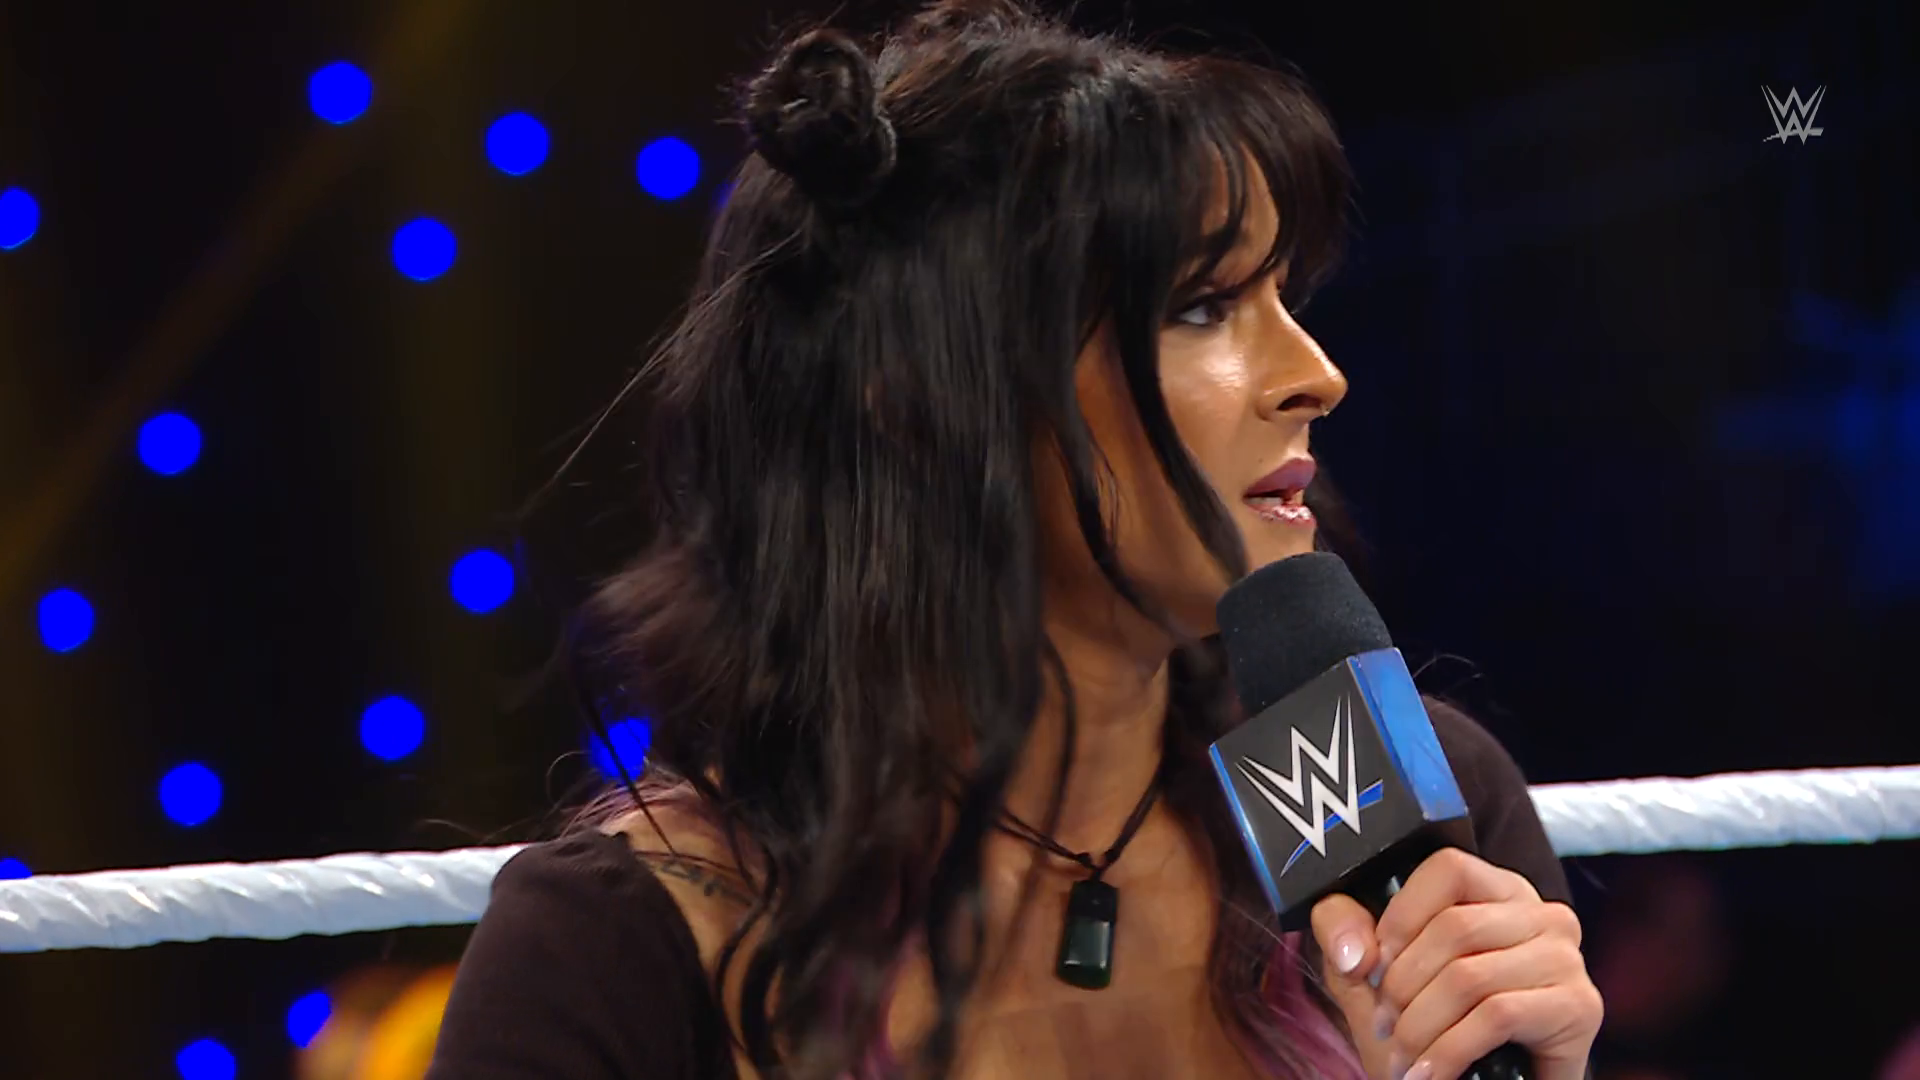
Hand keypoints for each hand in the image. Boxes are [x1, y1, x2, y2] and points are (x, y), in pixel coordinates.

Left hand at [1310, 848, 1601, 1079]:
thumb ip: (1345, 935)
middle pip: (1454, 927)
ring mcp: (1566, 959)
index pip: (1448, 867)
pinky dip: (1450, 1051)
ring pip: (1470, 976)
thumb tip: (1354, 951)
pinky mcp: (1580, 1007)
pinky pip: (1498, 1015)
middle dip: (1403, 987)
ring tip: (1403, 1058)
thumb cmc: (1430, 1031)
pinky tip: (1429, 1073)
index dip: (1400, 916)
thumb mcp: (1372, 977)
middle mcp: (1543, 914)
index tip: (1373, 967)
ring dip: (1421, 1027)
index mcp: (1498, 892)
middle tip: (1383, 1027)